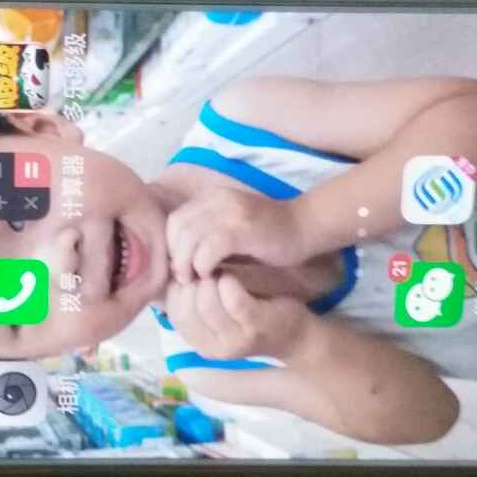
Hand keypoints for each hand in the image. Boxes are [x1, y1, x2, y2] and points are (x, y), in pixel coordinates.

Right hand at [164, 273, 310, 361]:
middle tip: (208, 271)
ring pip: (206, 302)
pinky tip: (235, 278)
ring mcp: (235, 339)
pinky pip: (232, 298)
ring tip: (222, 274)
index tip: (193, 274)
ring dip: (211, 280)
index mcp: (202, 345)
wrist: (296, 334)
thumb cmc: (253, 316)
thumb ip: (194, 300)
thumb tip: (170, 272)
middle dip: (194, 283)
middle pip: (187, 308)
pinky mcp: (255, 325)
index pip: (174, 314)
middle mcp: (215, 349)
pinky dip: (229, 282)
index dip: (179, 289)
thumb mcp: (219, 314)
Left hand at [165, 188, 310, 280]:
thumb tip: (179, 259)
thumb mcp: (232, 229)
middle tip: (184, 277)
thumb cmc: (268, 235)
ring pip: (189, 238)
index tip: (181, 266)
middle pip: (177, 228)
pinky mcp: (242, 228)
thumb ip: (207, 236)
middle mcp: (217, 199)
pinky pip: (209, 248)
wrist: (305, 227)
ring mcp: (230, 212)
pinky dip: (203, 265)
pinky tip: (211, 275)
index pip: (175, 219)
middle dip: (175, 256)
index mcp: (212, 198)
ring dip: (187, 263)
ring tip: (195, 279)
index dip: (171, 245)